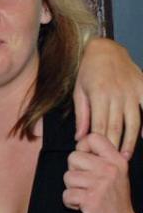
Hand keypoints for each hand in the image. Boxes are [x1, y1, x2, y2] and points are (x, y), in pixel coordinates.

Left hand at [63, 132, 135, 212]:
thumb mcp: (115, 175)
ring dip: (72, 189)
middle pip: (73, 157)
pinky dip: (70, 203)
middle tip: (87, 186)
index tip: (85, 163)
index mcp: (117, 161)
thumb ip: (101, 159)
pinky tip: (84, 207)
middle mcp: (110, 170)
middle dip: (74, 172)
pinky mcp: (91, 201)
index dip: (82, 147)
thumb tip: (80, 142)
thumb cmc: (113, 203)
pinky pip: (66, 195)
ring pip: (67, 177)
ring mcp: (101, 185)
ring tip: (87, 197)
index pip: (93, 138)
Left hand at [74, 37, 142, 155]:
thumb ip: (81, 115)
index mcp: (99, 95)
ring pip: (133, 121)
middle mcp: (117, 93)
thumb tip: (80, 137)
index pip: (99, 125)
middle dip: (114, 146)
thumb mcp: (79, 91)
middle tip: (110, 164)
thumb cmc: (87, 71)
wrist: (104, 48)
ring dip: (130, 140)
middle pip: (116, 126)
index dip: (98, 143)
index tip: (95, 156)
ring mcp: (132, 90)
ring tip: (126, 156)